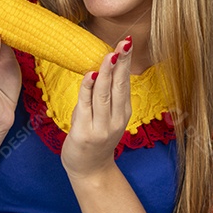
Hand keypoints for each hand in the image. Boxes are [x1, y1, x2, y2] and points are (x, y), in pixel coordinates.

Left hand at [60, 35, 133, 180]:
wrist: (89, 170)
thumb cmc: (95, 138)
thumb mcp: (105, 116)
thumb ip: (104, 95)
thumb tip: (100, 68)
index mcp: (123, 113)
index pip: (125, 82)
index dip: (127, 62)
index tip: (128, 42)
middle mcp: (115, 120)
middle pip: (119, 86)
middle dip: (120, 63)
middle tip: (124, 43)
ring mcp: (100, 127)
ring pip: (104, 95)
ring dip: (106, 73)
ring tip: (109, 55)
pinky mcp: (84, 133)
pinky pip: (86, 106)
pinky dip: (88, 89)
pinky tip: (91, 75)